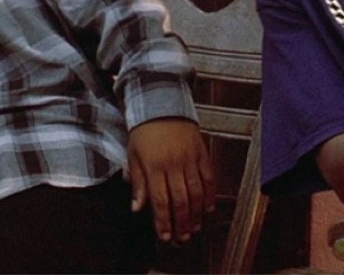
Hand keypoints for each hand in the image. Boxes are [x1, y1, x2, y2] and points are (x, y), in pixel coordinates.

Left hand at [126, 117, 215, 243]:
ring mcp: (190, 159)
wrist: (161, 104)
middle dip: (181, 223)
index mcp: (154, 166)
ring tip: (194, 228)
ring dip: (196, 214)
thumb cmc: (144, 130)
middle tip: (182, 238)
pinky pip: (209, 178)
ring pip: (196, 193)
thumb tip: (137, 208)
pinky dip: (210, 195)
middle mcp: (173, 165)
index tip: (165, 236)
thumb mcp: (133, 156)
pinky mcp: (202, 153)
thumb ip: (138, 184)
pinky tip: (208, 208)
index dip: (163, 222)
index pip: (160, 201)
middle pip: (180, 201)